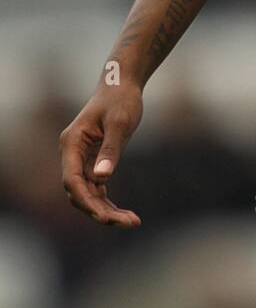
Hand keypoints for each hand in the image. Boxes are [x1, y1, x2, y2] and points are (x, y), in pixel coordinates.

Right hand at [59, 82, 143, 226]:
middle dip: (100, 211)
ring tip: (132, 221)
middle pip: (79, 192)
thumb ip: (110, 149)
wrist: (122, 85)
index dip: (86, 201)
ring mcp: (81, 159)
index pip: (71, 180)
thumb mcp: (120, 123)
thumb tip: (101, 178)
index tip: (104, 217)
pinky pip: (96, 188)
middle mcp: (72, 154)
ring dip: (106, 210)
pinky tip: (126, 214)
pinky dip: (108, 201)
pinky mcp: (92, 162)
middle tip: (129, 222)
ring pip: (88, 194)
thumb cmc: (121, 99)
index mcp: (72, 143)